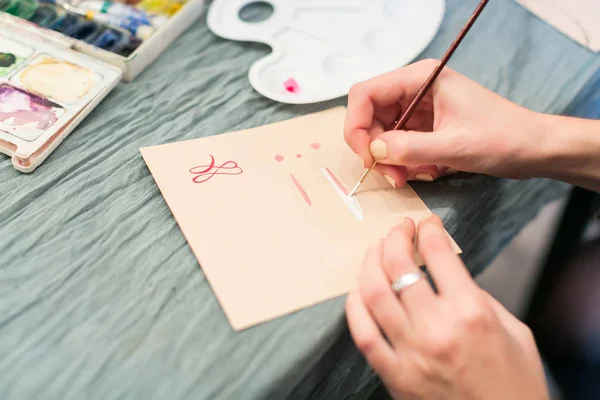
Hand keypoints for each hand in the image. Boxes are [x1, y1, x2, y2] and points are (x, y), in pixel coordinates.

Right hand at [344, 59, 547, 187]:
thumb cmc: (503, 138)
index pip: (365, 94)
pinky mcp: (424, 126)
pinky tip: (423, 171)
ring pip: (381, 133)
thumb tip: (373, 151)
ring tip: (407, 177)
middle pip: (369, 116)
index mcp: (421, 79)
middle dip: (373, 148)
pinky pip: (398, 144)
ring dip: (388, 160)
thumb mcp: (454, 146)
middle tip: (390, 175)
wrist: (533, 149)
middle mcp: (415, 89)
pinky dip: (402, 162)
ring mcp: (418, 108)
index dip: (356, 125)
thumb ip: (409, 148)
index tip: (366, 156)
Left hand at [345, 215, 548, 399]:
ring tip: (374, 251)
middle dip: (395, 238)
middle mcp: (437, 329)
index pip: (439, 255)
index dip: (430, 231)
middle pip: (399, 266)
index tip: (427, 224)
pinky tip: (357, 292)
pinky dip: (355, 308)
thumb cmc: (514, 385)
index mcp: (472, 313)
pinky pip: (363, 335)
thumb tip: (449, 275)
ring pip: (374, 294)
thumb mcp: (514, 331)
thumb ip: (481, 298)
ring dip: (369, 264)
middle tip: (397, 230)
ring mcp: (411, 352)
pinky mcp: (395, 375)